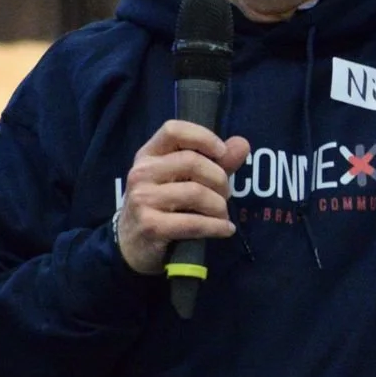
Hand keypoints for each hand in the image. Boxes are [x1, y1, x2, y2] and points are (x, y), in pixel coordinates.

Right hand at [115, 120, 250, 274]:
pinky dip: (217, 226)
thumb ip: (215, 162)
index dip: (203, 137)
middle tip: (225, 195)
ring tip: (222, 214)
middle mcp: (141, 173)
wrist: (132, 246)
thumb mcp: (183, 180)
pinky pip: (194, 223)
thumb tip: (242, 144)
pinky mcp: (150, 226)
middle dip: (219, 179)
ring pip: (196, 192)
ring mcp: (143, 199)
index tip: (222, 153)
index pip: (173, 130)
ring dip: (219, 206)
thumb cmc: (162, 207)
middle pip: (192, 162)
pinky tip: (225, 229)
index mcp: (148, 155)